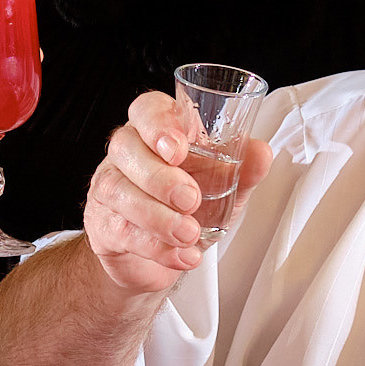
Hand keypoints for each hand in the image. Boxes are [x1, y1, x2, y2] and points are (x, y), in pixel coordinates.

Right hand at [84, 92, 274, 293]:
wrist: (159, 255)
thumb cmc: (188, 209)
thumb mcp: (223, 188)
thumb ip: (243, 170)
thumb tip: (262, 153)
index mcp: (157, 132)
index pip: (147, 110)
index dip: (158, 124)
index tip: (178, 149)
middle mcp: (127, 153)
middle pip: (125, 146)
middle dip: (159, 176)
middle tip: (191, 199)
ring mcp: (109, 187)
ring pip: (117, 190)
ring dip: (157, 216)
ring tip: (189, 234)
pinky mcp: (102, 224)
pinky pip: (120, 230)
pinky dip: (155, 246)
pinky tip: (182, 254)